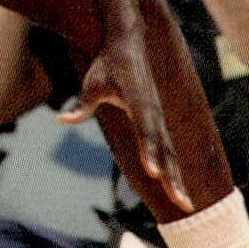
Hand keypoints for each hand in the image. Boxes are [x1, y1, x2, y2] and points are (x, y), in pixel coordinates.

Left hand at [59, 28, 193, 212]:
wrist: (130, 42)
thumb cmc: (108, 63)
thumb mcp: (92, 82)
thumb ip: (82, 104)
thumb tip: (62, 119)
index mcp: (140, 101)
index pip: (146, 130)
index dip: (150, 151)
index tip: (152, 172)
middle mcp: (155, 113)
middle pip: (165, 150)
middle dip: (172, 177)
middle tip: (181, 203)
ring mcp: (159, 119)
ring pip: (171, 154)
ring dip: (177, 180)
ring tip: (186, 206)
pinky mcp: (159, 124)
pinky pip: (168, 151)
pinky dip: (175, 171)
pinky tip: (179, 191)